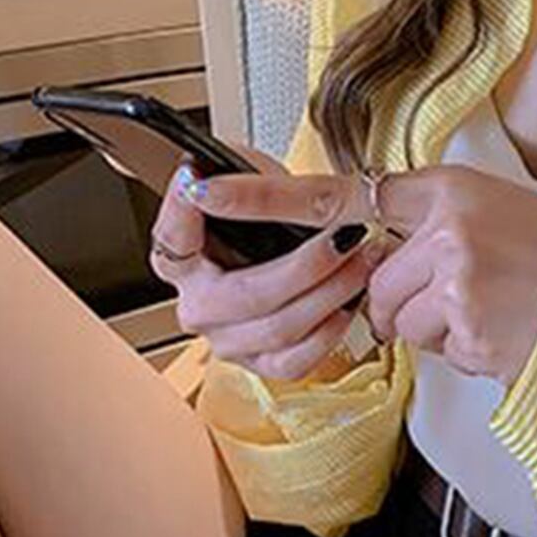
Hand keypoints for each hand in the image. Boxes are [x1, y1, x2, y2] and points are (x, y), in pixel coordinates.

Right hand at [149, 146, 389, 380]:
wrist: (302, 260)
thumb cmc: (276, 224)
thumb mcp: (259, 187)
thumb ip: (240, 180)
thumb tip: (204, 171)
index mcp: (181, 261)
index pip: (173, 235)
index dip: (182, 209)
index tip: (196, 179)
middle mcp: (198, 306)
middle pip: (245, 294)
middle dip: (307, 265)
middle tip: (345, 236)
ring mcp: (229, 340)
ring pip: (279, 328)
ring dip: (332, 293)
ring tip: (364, 262)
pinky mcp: (262, 365)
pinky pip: (296, 360)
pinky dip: (330, 332)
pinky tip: (351, 303)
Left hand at [186, 164, 536, 385]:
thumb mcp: (491, 212)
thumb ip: (426, 225)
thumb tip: (377, 263)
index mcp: (448, 190)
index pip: (343, 196)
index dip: (269, 198)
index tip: (209, 190)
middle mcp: (447, 228)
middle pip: (375, 283)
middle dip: (405, 303)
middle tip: (465, 294)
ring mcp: (457, 279)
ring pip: (400, 322)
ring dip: (436, 329)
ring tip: (493, 311)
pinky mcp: (469, 328)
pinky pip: (437, 350)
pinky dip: (466, 350)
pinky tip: (506, 331)